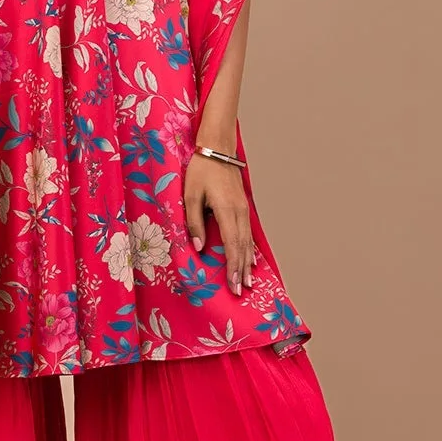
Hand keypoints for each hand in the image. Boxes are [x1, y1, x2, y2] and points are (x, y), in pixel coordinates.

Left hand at [183, 150, 253, 294]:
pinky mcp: (243, 206)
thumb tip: (200, 247)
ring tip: (248, 281)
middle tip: (241, 291)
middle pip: (242, 247)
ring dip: (247, 262)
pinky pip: (248, 232)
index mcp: (226, 210)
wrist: (217, 149)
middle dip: (241, 270)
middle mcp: (239, 212)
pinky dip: (249, 248)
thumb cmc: (200, 170)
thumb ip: (194, 222)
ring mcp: (243, 209)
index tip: (233, 284)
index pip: (231, 245)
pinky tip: (251, 259)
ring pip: (247, 241)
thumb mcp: (190, 196)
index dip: (232, 267)